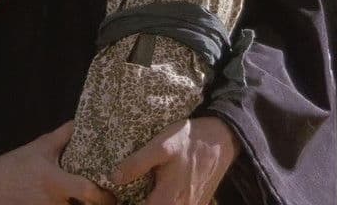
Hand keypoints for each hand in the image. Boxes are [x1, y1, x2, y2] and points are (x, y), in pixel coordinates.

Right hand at [0, 121, 113, 204]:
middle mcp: (55, 202)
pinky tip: (76, 203)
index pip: (89, 192)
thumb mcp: (39, 148)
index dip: (104, 195)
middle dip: (99, 204)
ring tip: (94, 199)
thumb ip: (63, 136)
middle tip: (109, 198)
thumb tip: (81, 122)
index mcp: (55, 182)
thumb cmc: (16, 167)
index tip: (113, 191)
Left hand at [112, 117, 239, 204]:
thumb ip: (137, 163)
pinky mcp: (198, 203)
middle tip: (125, 194)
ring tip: (141, 190)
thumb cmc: (190, 140)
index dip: (126, 204)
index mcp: (167, 200)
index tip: (116, 199)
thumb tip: (114, 179)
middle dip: (137, 202)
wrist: (222, 138)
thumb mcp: (161, 146)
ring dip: (152, 202)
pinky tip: (157, 190)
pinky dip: (164, 201)